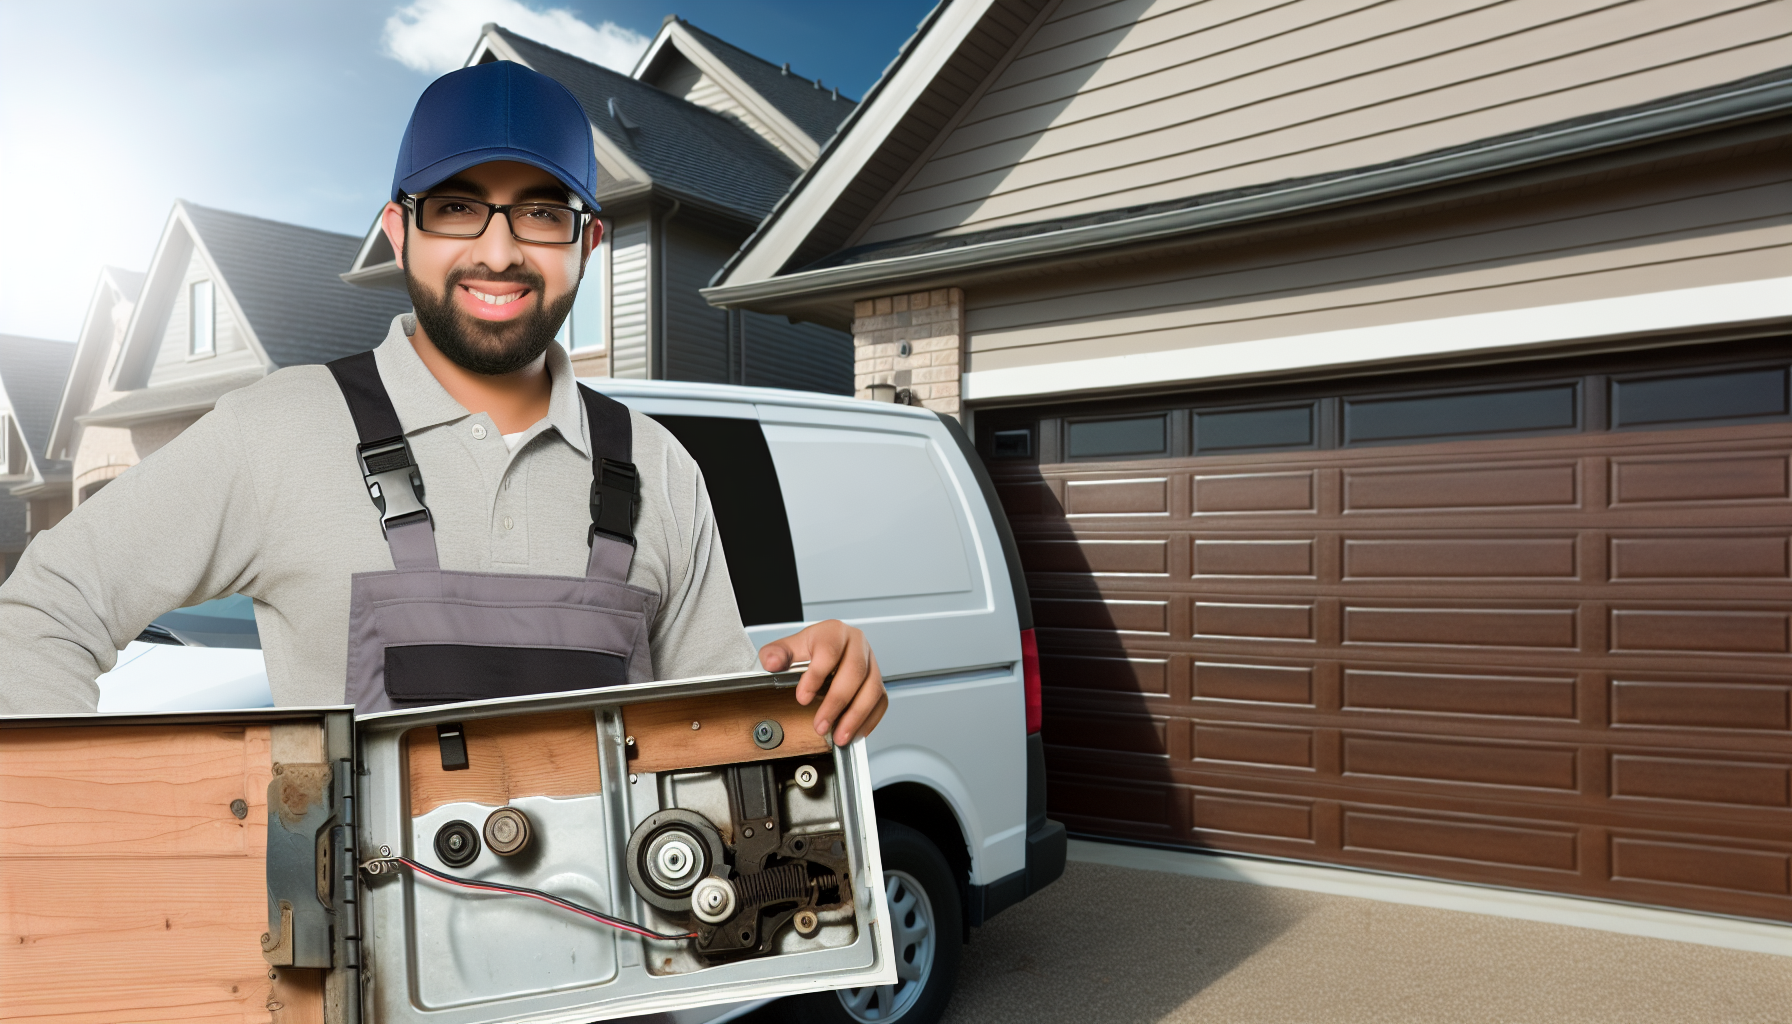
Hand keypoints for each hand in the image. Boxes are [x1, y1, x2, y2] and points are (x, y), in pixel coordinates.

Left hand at [759, 620, 887, 745]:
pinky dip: (869, 720)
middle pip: (855, 673)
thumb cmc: (811, 649)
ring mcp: (871, 663)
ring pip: (872, 689)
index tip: (803, 698)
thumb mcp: (789, 648)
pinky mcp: (878, 681)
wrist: (829, 648)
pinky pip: (880, 702)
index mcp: (834, 632)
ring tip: (839, 735)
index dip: (816, 676)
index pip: (829, 652)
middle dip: (836, 703)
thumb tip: (772, 662)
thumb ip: (775, 654)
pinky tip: (855, 732)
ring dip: (856, 717)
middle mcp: (857, 645)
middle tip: (821, 725)